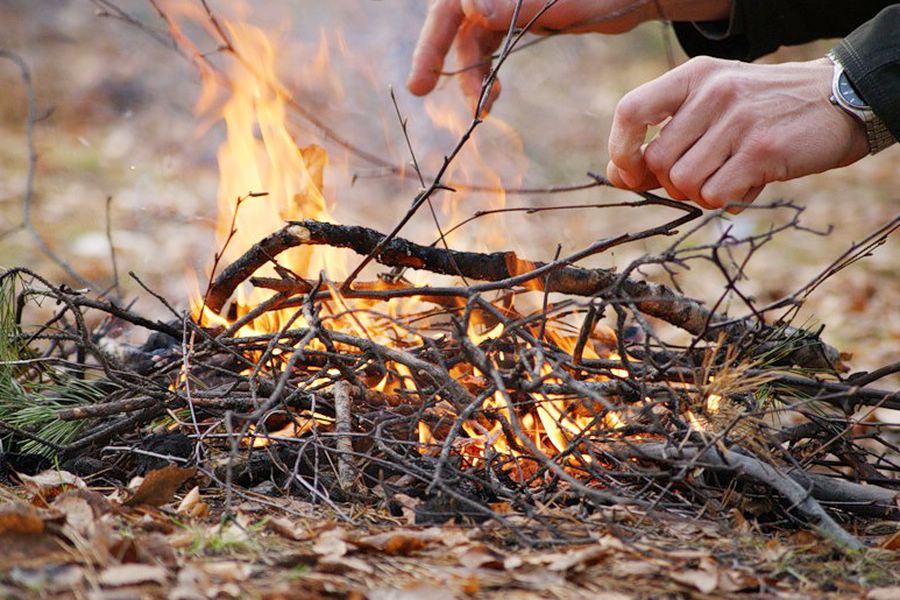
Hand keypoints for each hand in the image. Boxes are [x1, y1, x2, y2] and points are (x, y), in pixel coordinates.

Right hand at [407, 0, 730, 109]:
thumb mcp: (570, 2)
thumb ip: (520, 5)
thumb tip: (470, 8)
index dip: (444, 27)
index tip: (450, 54)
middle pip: (451, 14)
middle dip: (434, 52)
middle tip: (418, 88)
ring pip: (468, 34)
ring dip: (469, 73)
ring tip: (480, 109)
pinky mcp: (516, 16)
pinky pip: (486, 43)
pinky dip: (484, 71)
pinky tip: (491, 98)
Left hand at [606, 56, 869, 209]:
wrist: (839, 101)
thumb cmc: (763, 112)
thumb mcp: (711, 107)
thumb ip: (665, 136)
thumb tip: (617, 176)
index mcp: (694, 76)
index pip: (631, 112)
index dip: (621, 150)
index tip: (632, 173)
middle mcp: (713, 93)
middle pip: (657, 160)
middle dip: (670, 183)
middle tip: (702, 176)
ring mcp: (738, 120)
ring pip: (683, 182)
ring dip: (700, 194)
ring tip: (728, 177)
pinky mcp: (761, 151)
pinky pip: (715, 196)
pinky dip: (726, 201)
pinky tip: (748, 184)